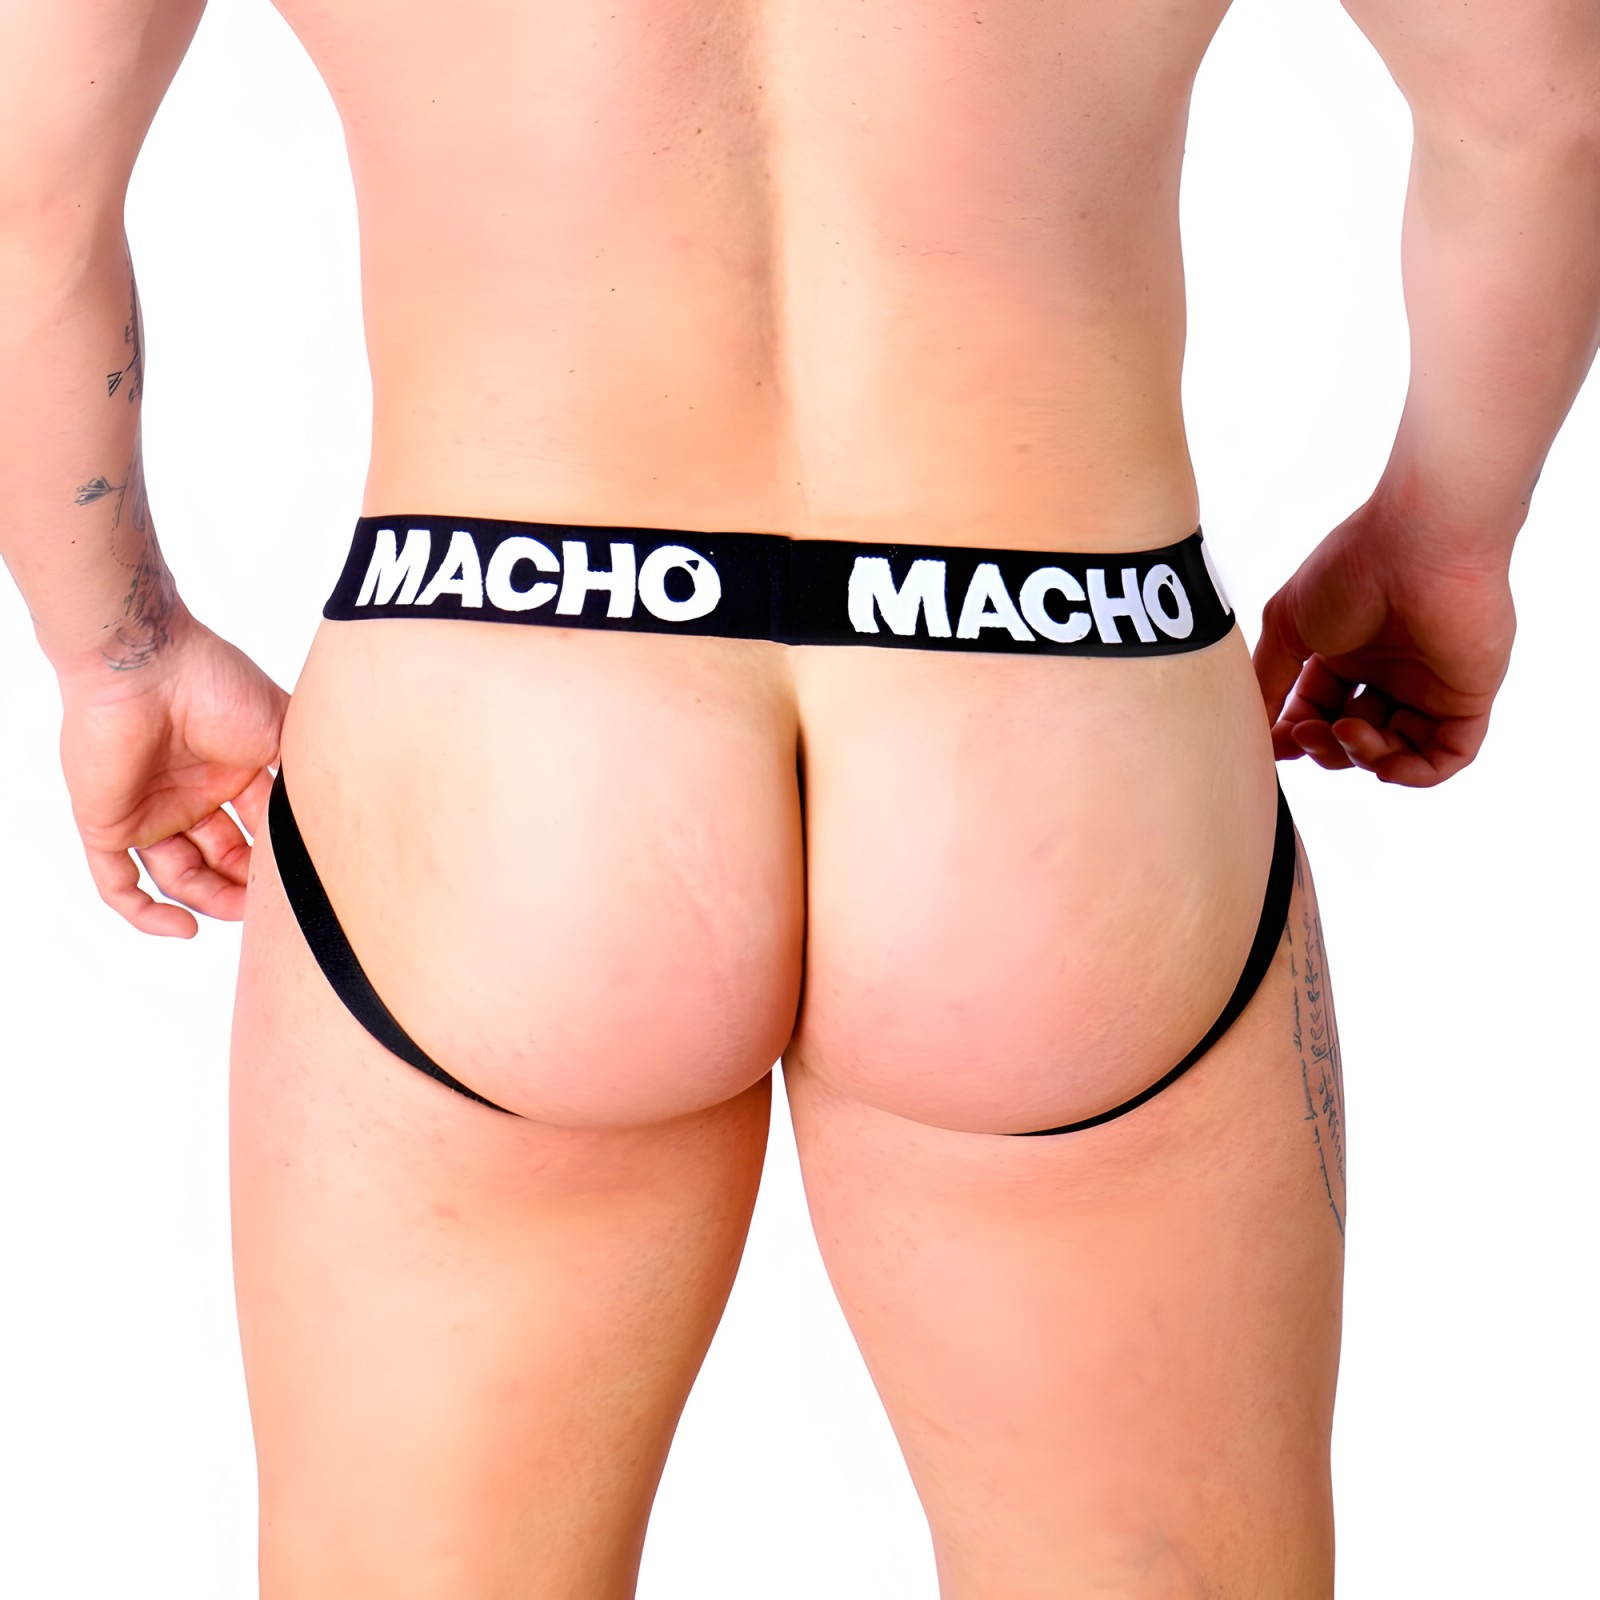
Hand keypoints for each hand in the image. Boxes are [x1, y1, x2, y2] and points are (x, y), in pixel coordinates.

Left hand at [55, 609, 289, 936]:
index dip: (278, 859)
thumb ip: (308, 772)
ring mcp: (146, 811)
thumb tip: (355, 802)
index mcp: (231, 772)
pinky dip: (145, 914)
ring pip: (178, 877)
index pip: (259, 832)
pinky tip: (181, 929)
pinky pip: (117, 884)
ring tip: (240, 913)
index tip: (302, 880)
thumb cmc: (214, 682)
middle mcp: (190, 795)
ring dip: (209, 902)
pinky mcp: (107, 823)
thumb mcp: (283, 731)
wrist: (146, 664)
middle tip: (271, 905)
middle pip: (221, 861)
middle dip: (247, 887)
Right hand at [1253, 499, 1516, 785]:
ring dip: (1363, 757)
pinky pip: (1447, 756)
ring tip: (1346, 731)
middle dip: (1325, 747)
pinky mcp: (1467, 697)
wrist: (1420, 541)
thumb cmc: (1353, 567)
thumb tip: (1255, 728)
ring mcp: (1430, 686)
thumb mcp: (1287, 626)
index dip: (1297, 733)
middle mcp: (1389, 671)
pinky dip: (1413, 773)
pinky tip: (1385, 761)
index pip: (1318, 710)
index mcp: (1348, 651)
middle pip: (1352, 737)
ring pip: (1396, 752)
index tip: (1276, 743)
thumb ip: (1268, 679)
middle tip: (1312, 732)